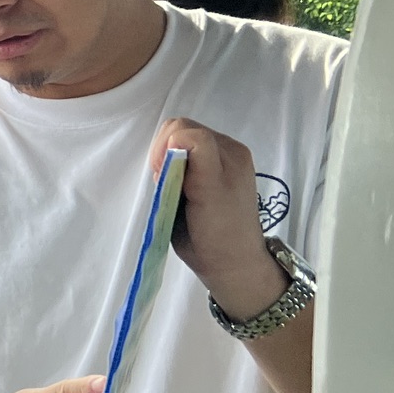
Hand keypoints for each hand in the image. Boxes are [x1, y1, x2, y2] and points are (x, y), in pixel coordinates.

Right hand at [151, 118, 286, 323]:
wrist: (230, 264)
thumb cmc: (220, 231)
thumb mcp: (210, 187)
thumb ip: (197, 153)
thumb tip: (176, 137)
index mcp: (228, 151)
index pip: (183, 128)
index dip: (165, 147)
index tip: (162, 176)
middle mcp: (223, 153)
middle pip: (179, 132)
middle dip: (163, 155)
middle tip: (166, 184)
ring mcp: (214, 165)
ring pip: (176, 146)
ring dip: (166, 165)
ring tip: (173, 191)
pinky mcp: (204, 178)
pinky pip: (180, 160)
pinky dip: (170, 172)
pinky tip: (177, 193)